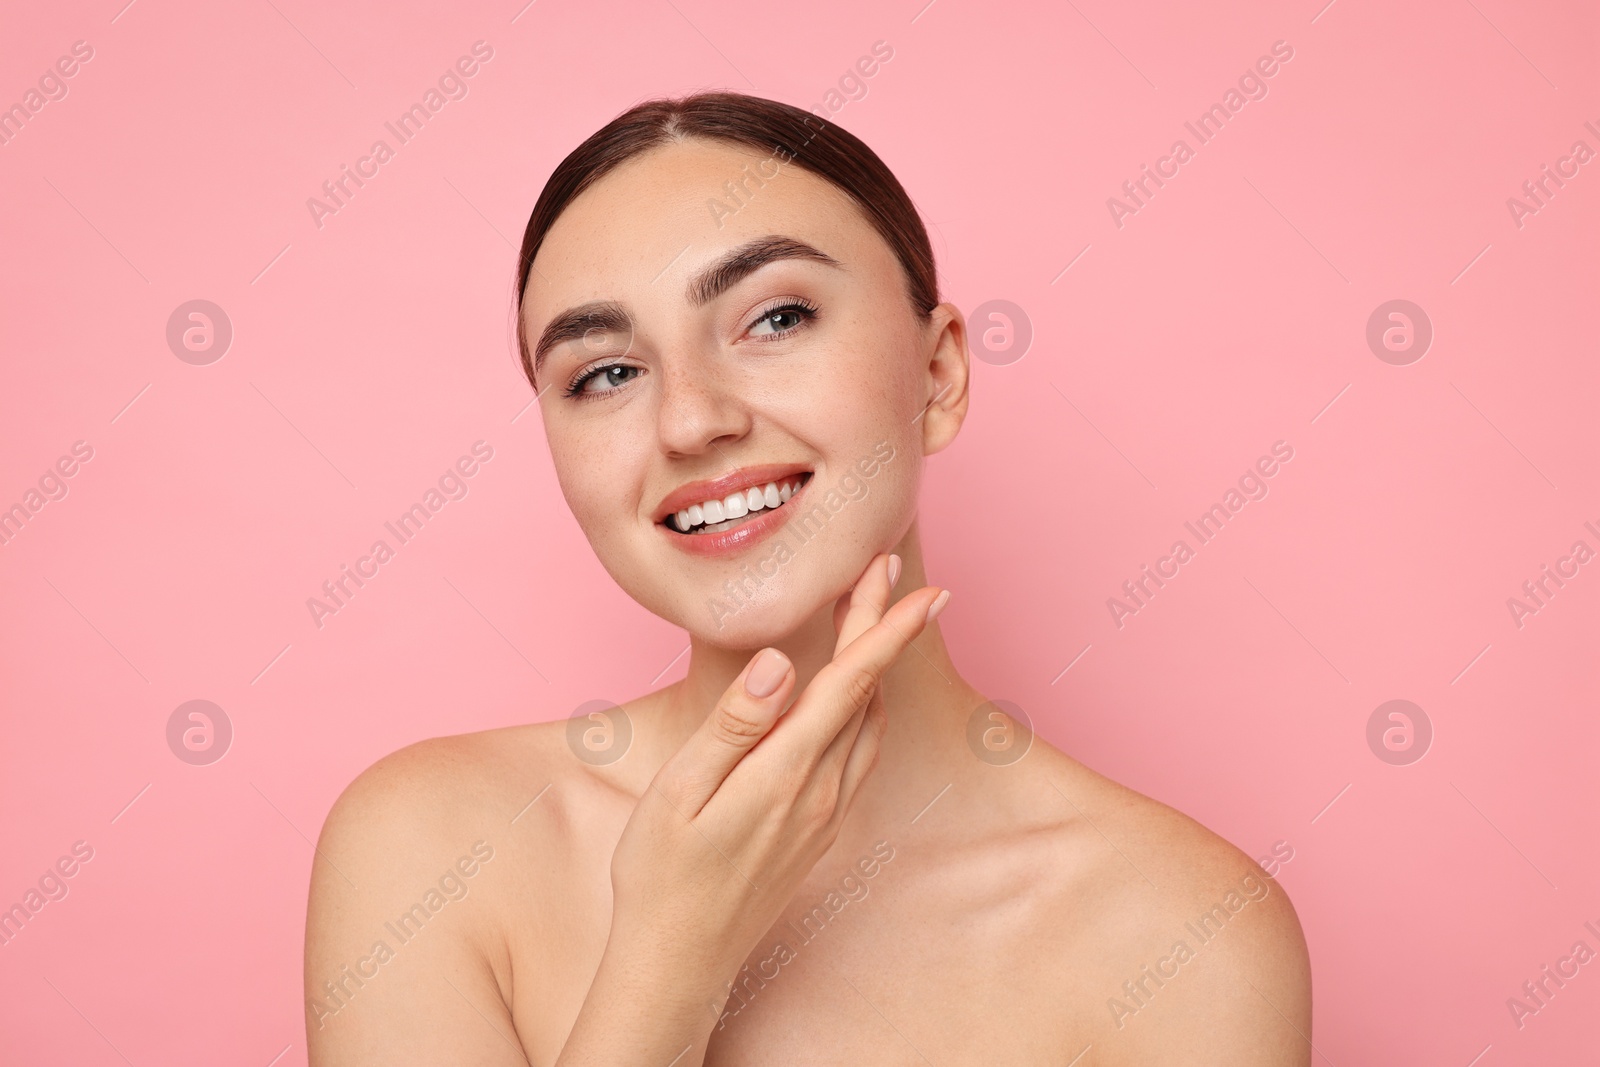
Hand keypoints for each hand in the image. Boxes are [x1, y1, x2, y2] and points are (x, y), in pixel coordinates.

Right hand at [604, 552, 947, 994]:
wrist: (679, 963)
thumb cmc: (662, 875)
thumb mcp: (680, 793)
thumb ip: (735, 725)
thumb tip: (781, 661)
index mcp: (785, 773)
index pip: (850, 684)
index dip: (887, 630)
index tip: (920, 586)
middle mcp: (820, 792)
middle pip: (865, 693)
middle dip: (882, 628)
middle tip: (891, 570)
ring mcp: (825, 815)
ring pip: (869, 725)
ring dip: (875, 668)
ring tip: (869, 617)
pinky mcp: (819, 831)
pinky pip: (858, 756)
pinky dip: (863, 709)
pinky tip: (849, 697)